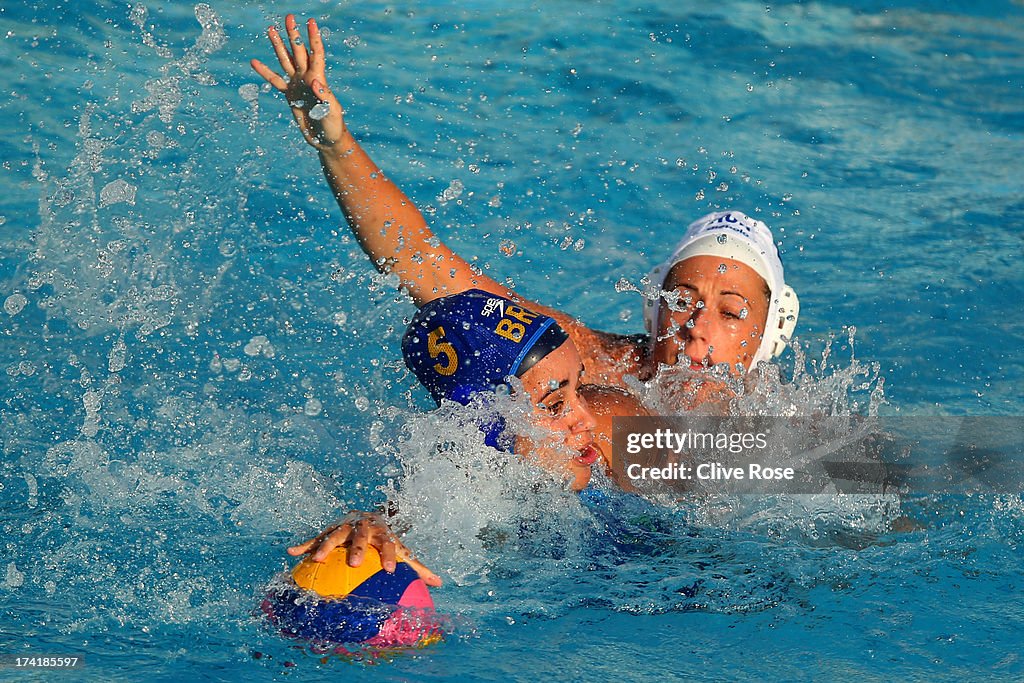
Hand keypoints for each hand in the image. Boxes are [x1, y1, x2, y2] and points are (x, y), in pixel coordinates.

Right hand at [250, 14, 347, 151]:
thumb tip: (315, 81)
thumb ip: (323, 96)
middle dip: (293, 35)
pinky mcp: (290, 95)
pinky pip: (275, 81)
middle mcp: (307, 78)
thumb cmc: (333, 125)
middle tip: (289, 17)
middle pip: (299, 51)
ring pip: (286, 61)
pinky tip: (254, 62)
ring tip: (271, 29)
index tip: (310, 22)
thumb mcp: (330, 111)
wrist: (325, 139)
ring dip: (279, 46)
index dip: (313, 38)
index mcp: (319, 79)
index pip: (316, 54)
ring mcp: (297, 85)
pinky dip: (265, 72)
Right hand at [288, 510, 442, 586]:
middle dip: (356, 548)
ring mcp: (345, 527)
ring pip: (334, 534)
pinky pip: (315, 538)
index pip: (388, 544)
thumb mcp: (400, 550)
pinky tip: (290, 554)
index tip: (390, 570)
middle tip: (353, 564)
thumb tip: (438, 584)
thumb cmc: (386, 540)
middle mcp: (363, 527)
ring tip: (316, 560)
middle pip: (360, 536)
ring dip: (325, 546)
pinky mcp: (329, 529)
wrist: (368, 516)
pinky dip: (304, 545)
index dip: (388, 556)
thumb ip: (416, 567)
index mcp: (382, 533)